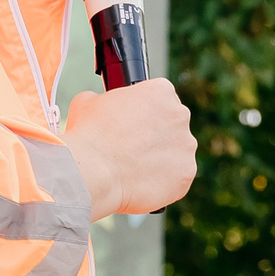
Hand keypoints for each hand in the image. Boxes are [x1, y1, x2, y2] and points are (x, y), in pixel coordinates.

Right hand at [65, 79, 195, 219]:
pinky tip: (141, 184)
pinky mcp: (186, 174)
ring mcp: (186, 146)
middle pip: (172, 125)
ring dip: (161, 159)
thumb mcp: (88, 102)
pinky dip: (163, 183)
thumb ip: (104, 100)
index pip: (160, 98)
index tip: (132, 124)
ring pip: (176, 153)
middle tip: (132, 149)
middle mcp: (180, 115)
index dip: (144, 113)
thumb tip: (102, 106)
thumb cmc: (88, 134)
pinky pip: (177, 178)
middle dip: (155, 136)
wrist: (94, 172)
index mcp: (161, 91)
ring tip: (134, 169)